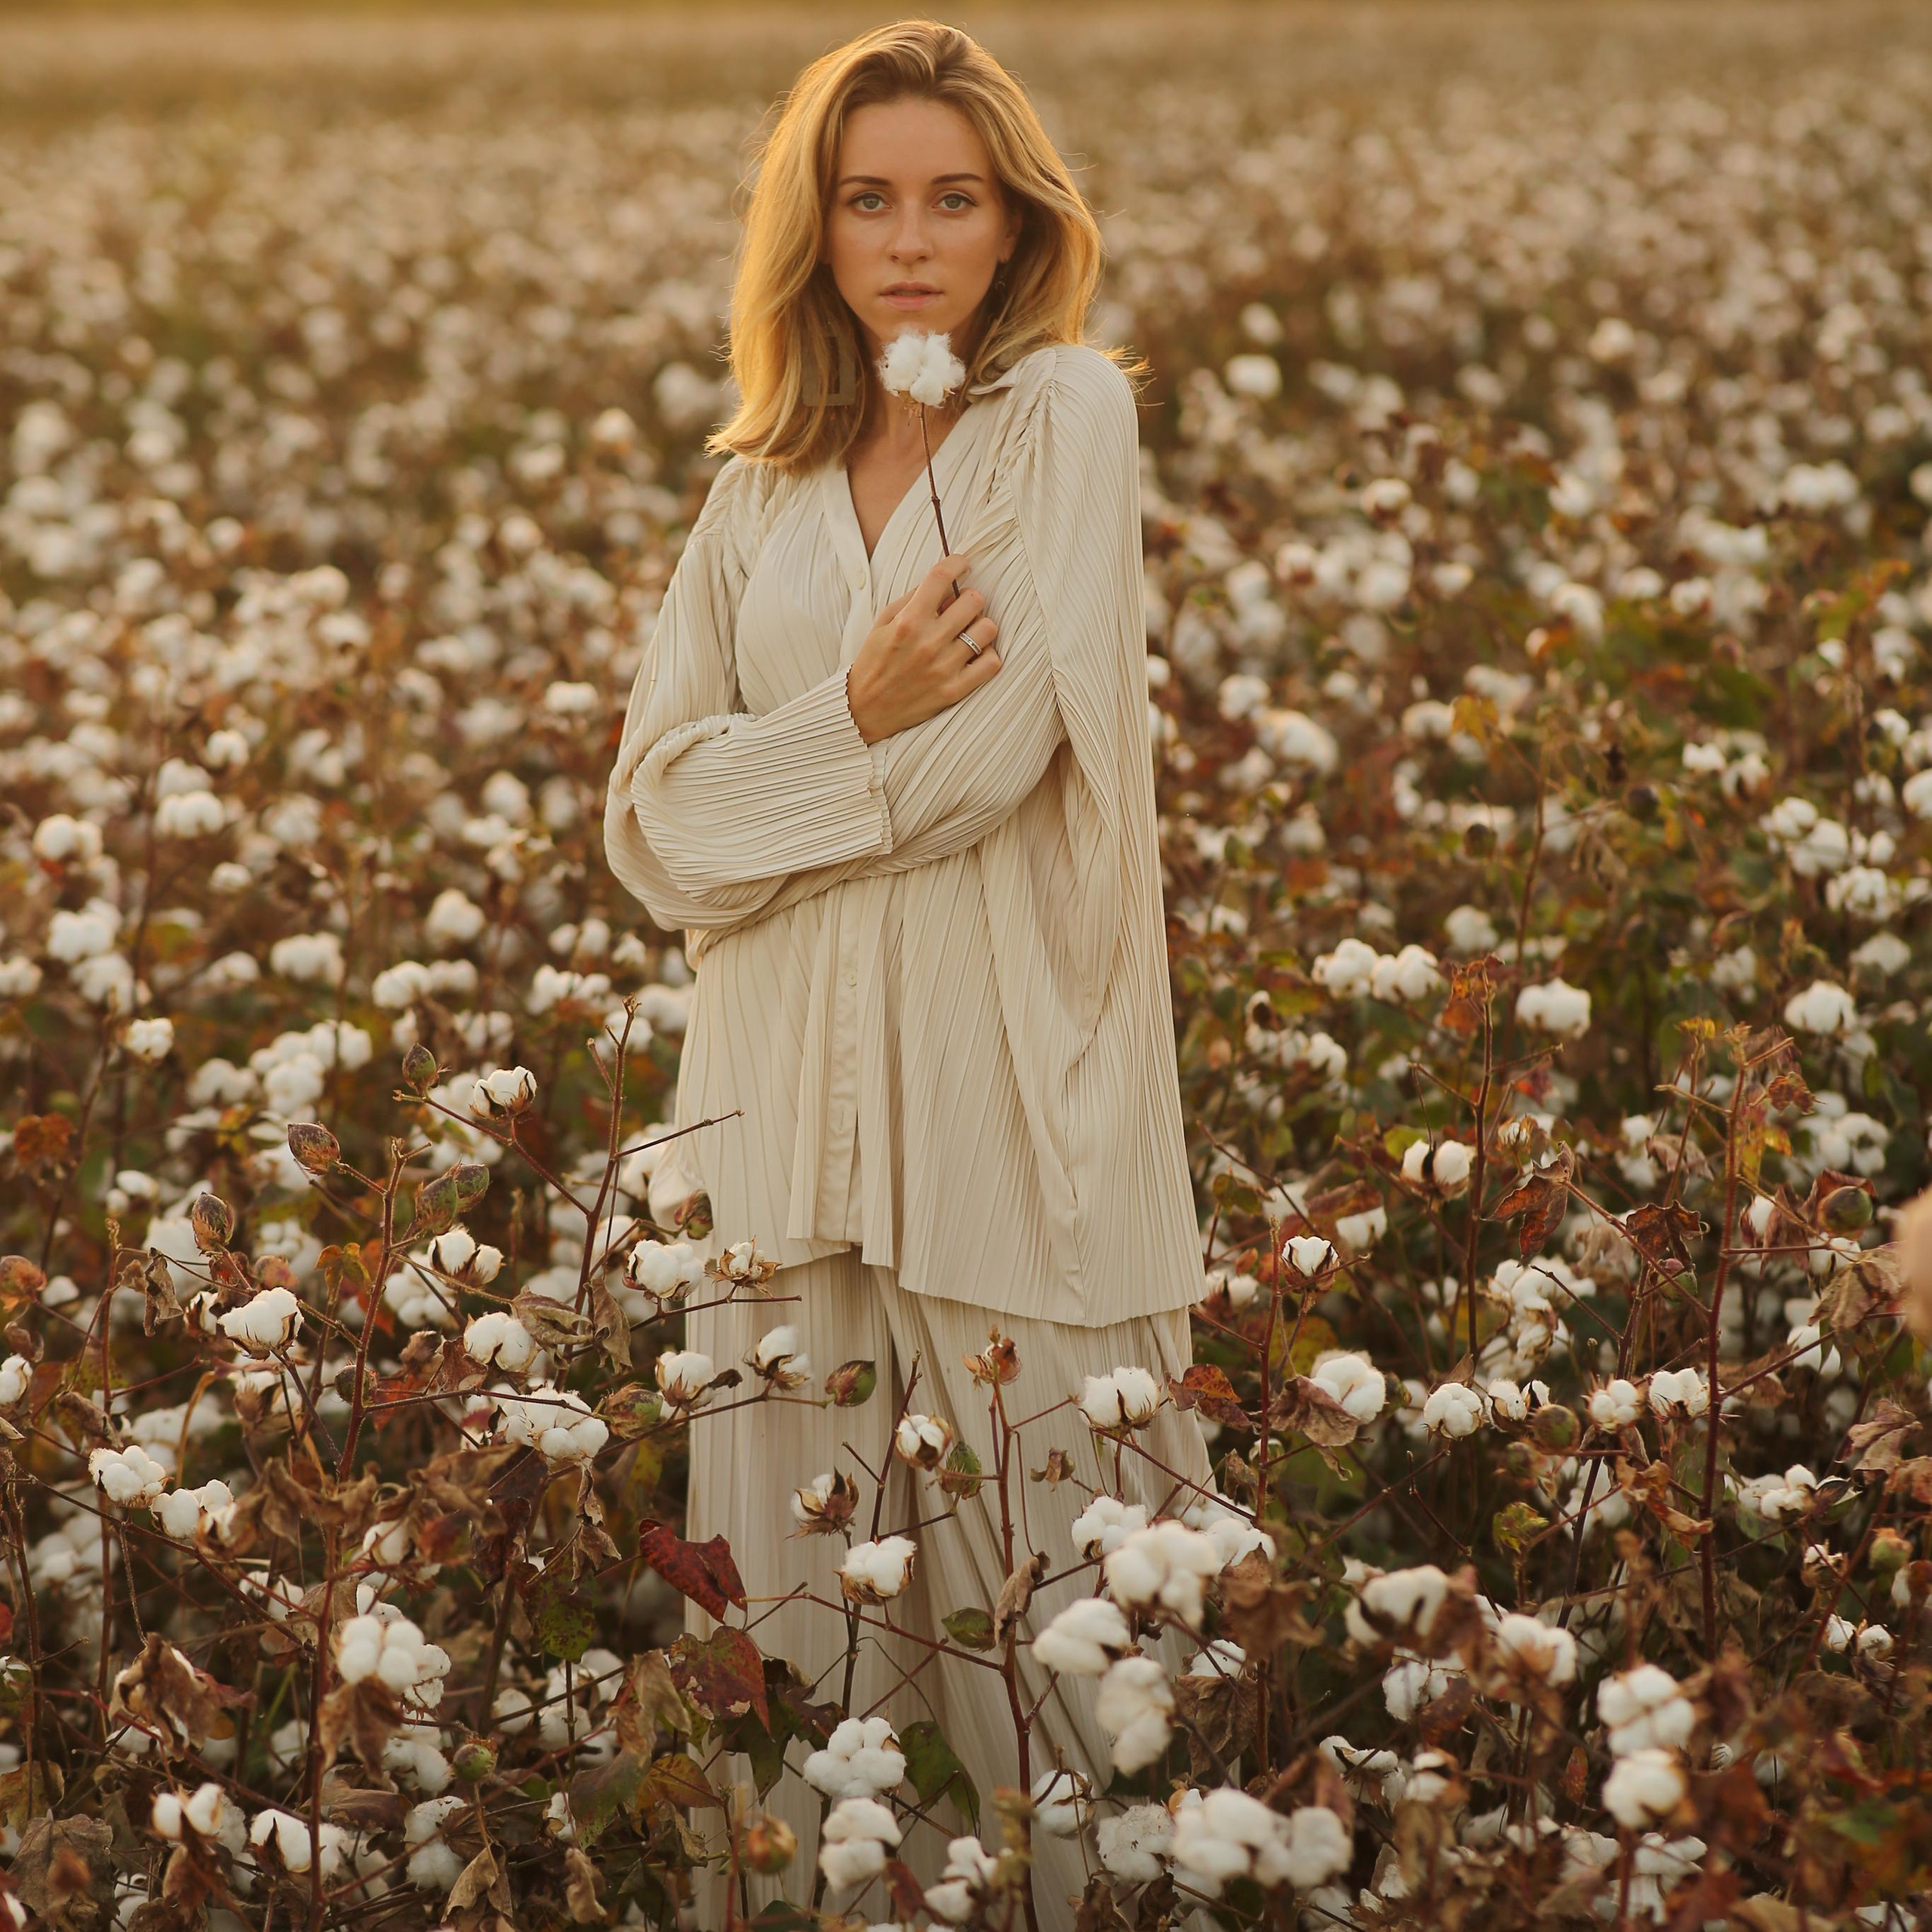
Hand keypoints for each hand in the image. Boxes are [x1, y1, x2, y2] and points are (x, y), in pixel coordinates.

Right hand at [844, 552, 1001, 744]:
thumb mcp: (883, 623)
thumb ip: (912, 599)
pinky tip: (974, 655)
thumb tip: (944, 583)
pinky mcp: (954, 690)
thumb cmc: (873, 661)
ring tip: (968, 631)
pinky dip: (987, 655)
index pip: (942, 577)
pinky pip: (991, 663)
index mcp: (908, 622)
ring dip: (980, 625)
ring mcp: (944, 668)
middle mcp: (928, 642)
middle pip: (973, 600)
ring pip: (987, 629)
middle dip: (969, 598)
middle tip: (961, 606)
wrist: (864, 709)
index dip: (957, 563)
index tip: (962, 564)